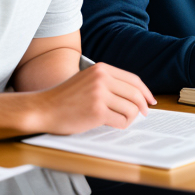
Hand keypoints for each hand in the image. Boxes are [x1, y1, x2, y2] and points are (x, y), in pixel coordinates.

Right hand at [33, 62, 156, 134]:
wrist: (44, 108)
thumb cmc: (65, 98)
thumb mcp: (87, 80)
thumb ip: (108, 82)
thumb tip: (135, 95)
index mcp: (101, 69)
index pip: (133, 79)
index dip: (145, 91)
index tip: (150, 100)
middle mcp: (102, 78)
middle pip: (135, 93)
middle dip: (143, 106)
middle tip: (144, 113)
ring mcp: (100, 94)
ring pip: (131, 109)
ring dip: (130, 118)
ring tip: (120, 119)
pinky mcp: (97, 111)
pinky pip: (122, 121)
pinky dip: (121, 125)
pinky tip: (113, 124)